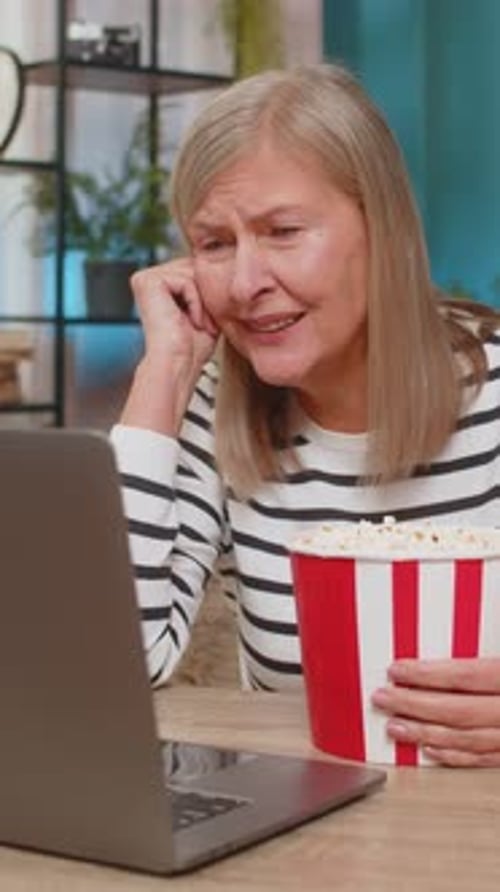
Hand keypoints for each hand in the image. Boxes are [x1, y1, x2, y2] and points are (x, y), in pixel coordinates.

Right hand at [120, 258, 218, 434]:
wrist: (178, 365)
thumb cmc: (191, 347)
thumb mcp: (204, 309)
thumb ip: (206, 287)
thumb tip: (222, 266)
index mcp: (157, 285)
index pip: (194, 270)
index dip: (207, 294)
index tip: (203, 322)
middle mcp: (147, 279)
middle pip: (194, 268)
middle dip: (205, 297)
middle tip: (201, 325)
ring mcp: (144, 278)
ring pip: (192, 273)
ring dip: (202, 302)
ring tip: (196, 325)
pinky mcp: (147, 282)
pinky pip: (186, 281)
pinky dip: (195, 303)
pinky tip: (189, 321)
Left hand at [371, 658, 499, 766]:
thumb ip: (482, 654)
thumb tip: (450, 643)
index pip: (464, 677)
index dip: (426, 675)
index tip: (397, 671)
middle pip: (458, 711)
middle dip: (414, 705)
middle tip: (384, 698)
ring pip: (466, 739)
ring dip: (426, 734)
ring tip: (395, 727)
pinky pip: (483, 759)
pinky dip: (453, 756)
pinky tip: (429, 749)